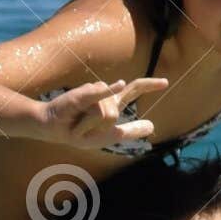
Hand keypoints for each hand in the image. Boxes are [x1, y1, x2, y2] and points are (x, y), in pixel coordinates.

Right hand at [35, 76, 167, 150]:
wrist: (54, 128)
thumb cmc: (78, 132)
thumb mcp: (106, 136)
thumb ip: (129, 131)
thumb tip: (152, 126)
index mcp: (113, 103)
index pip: (134, 89)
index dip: (150, 85)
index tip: (166, 83)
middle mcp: (105, 96)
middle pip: (113, 114)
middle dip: (98, 128)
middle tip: (83, 130)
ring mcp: (94, 94)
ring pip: (103, 114)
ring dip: (88, 126)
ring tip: (76, 123)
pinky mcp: (83, 96)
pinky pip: (100, 95)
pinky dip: (107, 91)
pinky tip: (118, 85)